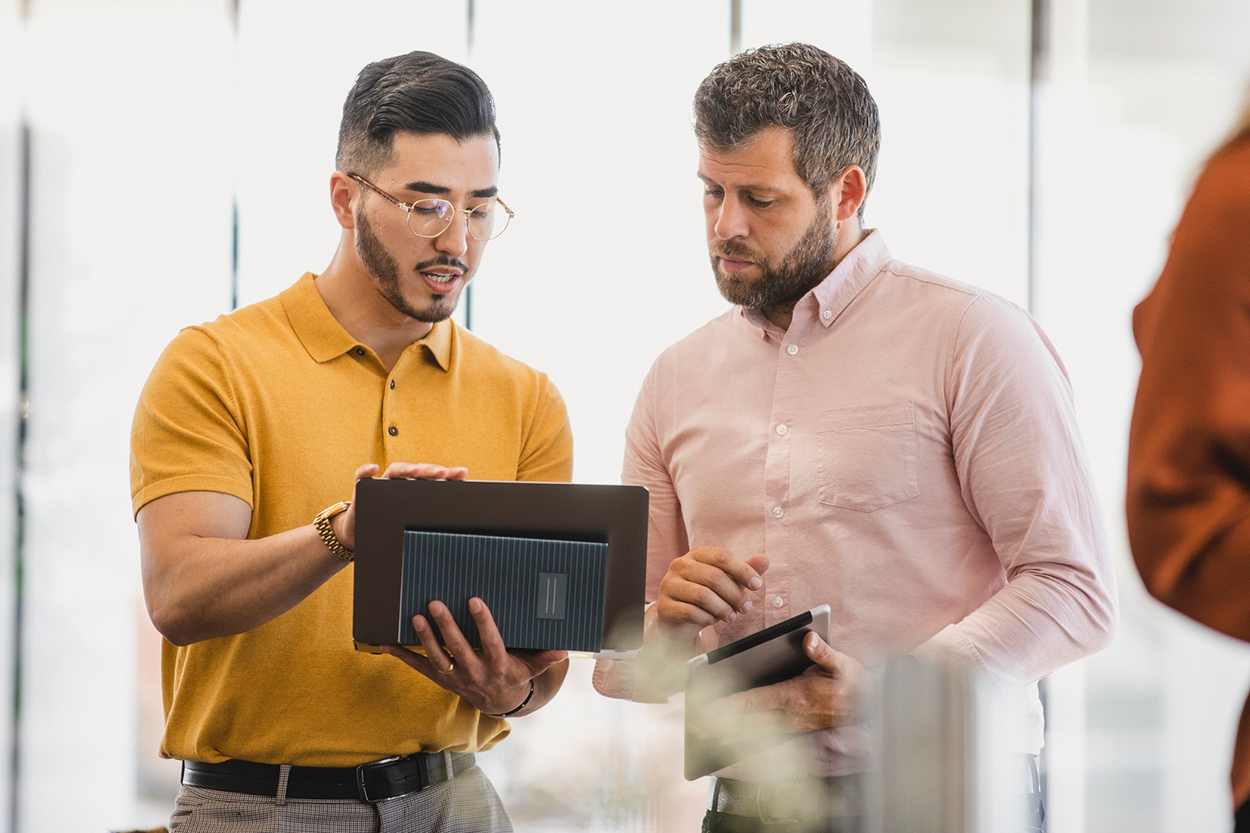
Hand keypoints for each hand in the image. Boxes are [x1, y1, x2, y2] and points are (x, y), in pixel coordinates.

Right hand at [332, 462, 467, 550]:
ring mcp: (382, 483)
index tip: (462, 473)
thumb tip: (461, 528)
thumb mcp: (414, 525)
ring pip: (395, 470)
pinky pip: (361, 475)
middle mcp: (401, 482)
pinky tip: (373, 468)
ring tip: (416, 470)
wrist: (361, 535)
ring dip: (405, 469)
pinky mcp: (362, 487)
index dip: (448, 474)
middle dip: (431, 471)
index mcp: (416, 489)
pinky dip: (366, 470)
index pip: (434, 478)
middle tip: (443, 472)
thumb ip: (430, 522)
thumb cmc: (392, 528)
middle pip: (417, 472)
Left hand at [381, 597, 566, 715]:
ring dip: (425, 639)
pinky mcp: (442, 679)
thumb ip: (546, 656)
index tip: (475, 601)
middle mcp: (475, 673)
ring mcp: (456, 678)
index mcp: (498, 666)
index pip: (490, 642)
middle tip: (435, 604)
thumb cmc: (517, 675)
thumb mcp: (533, 667)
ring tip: (415, 617)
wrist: (500, 703)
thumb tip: (564, 648)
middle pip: (458, 650)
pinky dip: (402, 656)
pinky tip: (385, 643)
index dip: (484, 623)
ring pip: (438, 659)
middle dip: (446, 627)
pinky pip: (419, 668)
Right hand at [655, 546, 768, 642]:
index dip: (743, 570)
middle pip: (715, 577)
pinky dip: (707, 619)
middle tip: (746, 607)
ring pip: (703, 596)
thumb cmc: (705, 596)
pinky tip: (712, 620)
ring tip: (731, 616)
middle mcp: (680, 565)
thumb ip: (743, 570)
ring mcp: (670, 584)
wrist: (679, 619)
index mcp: (696, 554)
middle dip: (735, 595)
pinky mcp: (664, 605)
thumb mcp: (726, 582)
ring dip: (723, 609)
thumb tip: (764, 559)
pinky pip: (691, 612)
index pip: (723, 556)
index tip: (757, 585)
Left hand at [711, 632, 865, 736]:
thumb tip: (808, 638)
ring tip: (707, 737)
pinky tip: (732, 744)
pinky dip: (749, 742)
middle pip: (750, 720)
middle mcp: (790, 714)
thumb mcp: (842, 662)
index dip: (732, 705)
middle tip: (697, 727)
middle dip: (723, 724)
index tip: (710, 708)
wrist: (870, 708)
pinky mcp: (795, 732)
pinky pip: (768, 739)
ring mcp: (792, 726)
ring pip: (756, 733)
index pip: (756, 700)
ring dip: (732, 736)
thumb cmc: (852, 682)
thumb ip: (823, 652)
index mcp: (795, 695)